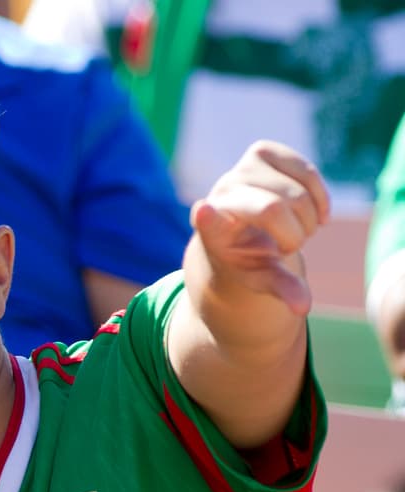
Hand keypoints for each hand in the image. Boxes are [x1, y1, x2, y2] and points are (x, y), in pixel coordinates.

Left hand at [190, 141, 329, 313]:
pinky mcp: (261, 151)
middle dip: (295, 233)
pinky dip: (320, 198)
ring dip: (309, 218)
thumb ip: (281, 289)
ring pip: (297, 193)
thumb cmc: (247, 260)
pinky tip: (313, 212)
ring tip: (293, 228)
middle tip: (288, 246)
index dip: (208, 216)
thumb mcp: (261, 279)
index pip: (207, 220)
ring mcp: (238, 169)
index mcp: (210, 228)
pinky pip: (307, 172)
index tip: (204, 212)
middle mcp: (220, 193)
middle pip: (275, 209)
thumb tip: (303, 306)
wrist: (242, 231)